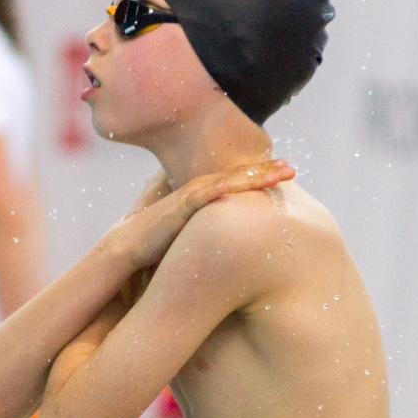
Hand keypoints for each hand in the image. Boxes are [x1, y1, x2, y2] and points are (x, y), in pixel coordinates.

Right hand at [108, 158, 293, 271]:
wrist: (127, 249)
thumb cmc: (157, 242)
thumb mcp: (189, 229)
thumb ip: (205, 221)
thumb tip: (225, 224)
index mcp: (203, 194)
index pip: (235, 180)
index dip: (259, 174)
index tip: (283, 171)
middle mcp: (198, 191)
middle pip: (236, 176)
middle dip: (264, 171)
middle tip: (290, 167)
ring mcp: (187, 198)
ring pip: (225, 182)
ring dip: (251, 177)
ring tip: (277, 174)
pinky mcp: (176, 209)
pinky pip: (201, 196)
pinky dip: (218, 189)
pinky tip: (234, 185)